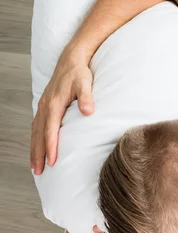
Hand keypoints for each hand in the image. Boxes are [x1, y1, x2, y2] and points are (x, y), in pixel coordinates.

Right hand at [31, 49, 94, 174]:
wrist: (71, 60)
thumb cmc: (79, 73)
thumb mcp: (85, 83)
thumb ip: (87, 97)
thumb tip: (89, 111)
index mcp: (54, 104)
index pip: (51, 130)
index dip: (51, 147)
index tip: (52, 162)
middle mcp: (45, 106)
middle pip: (39, 135)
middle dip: (38, 154)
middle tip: (38, 171)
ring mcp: (43, 106)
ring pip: (35, 132)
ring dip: (34, 150)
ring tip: (34, 167)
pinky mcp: (44, 106)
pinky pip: (36, 127)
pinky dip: (35, 140)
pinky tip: (36, 149)